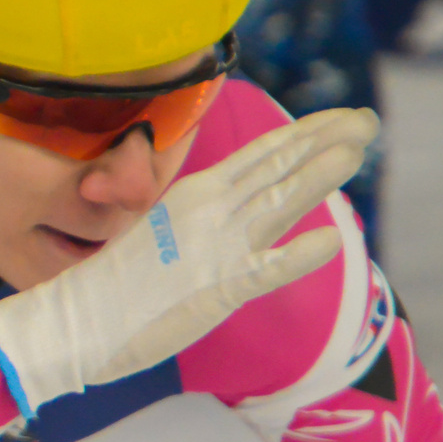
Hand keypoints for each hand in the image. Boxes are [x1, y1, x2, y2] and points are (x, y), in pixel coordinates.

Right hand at [0, 106, 377, 415]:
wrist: (75, 323)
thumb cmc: (113, 287)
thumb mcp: (160, 236)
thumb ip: (198, 222)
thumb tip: (223, 211)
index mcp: (195, 195)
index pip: (260, 155)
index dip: (305, 134)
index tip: (340, 118)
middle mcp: (209, 210)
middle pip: (278, 166)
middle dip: (327, 140)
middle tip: (368, 121)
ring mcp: (215, 247)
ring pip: (279, 201)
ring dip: (320, 174)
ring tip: (357, 150)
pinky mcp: (215, 287)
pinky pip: (266, 269)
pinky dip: (298, 255)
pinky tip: (328, 241)